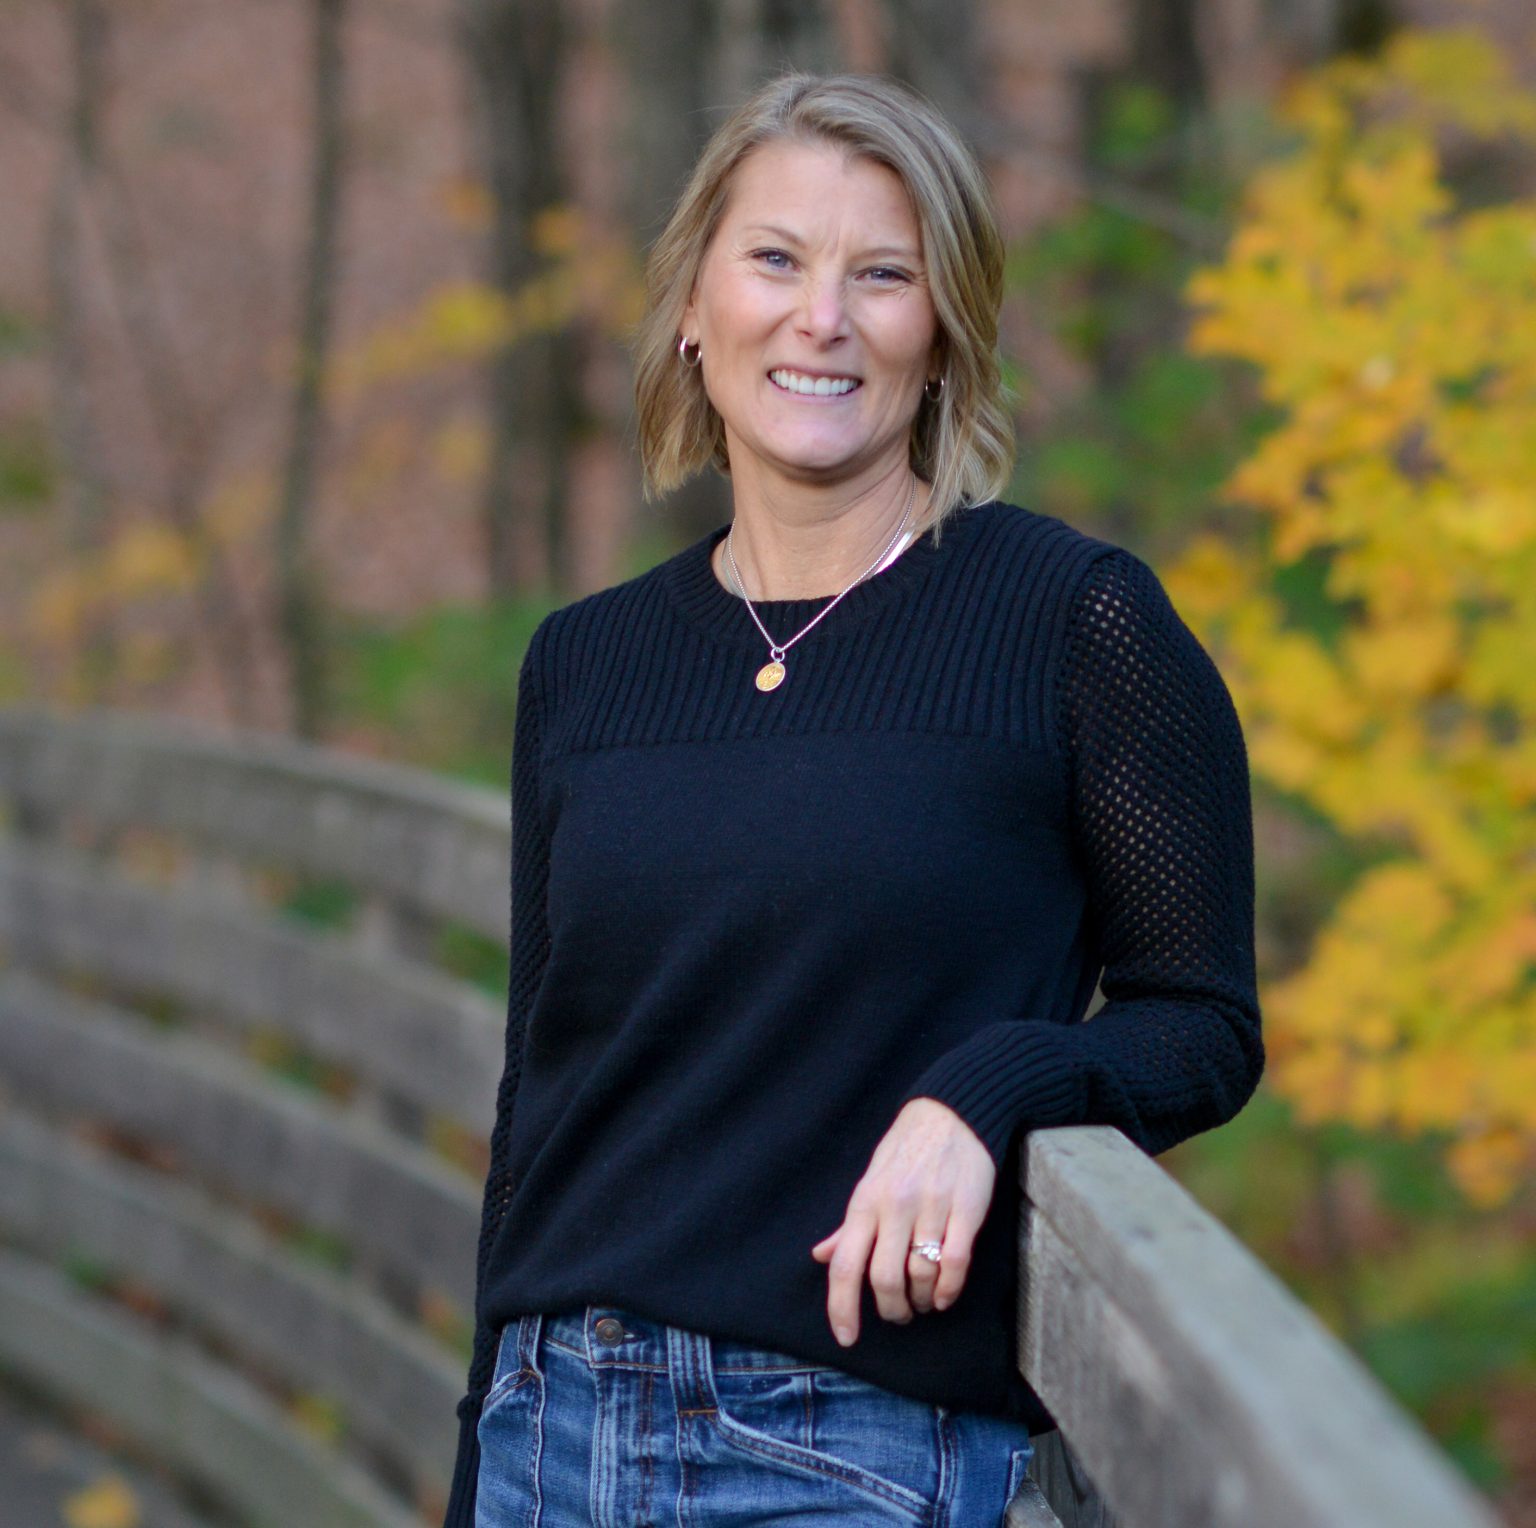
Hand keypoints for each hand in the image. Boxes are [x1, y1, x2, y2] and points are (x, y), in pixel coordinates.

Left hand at [809, 1097, 995, 1347]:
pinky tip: (945, 1296)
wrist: (951, 1115)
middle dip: (890, 1309)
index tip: (846, 1337)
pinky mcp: (965, 1209)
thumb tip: (820, 1256)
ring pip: (920, 1274)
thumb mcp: (869, 1182)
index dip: (841, 1307)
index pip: (844, 1264)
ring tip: (924, 1302)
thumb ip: (848, 1225)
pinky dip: (949, 1289)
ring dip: (922, 1301)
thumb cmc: (904, 1152)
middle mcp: (894, 1207)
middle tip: (898, 1313)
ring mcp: (930, 1208)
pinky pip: (956, 1262)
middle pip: (884, 1278)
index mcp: (865, 1203)